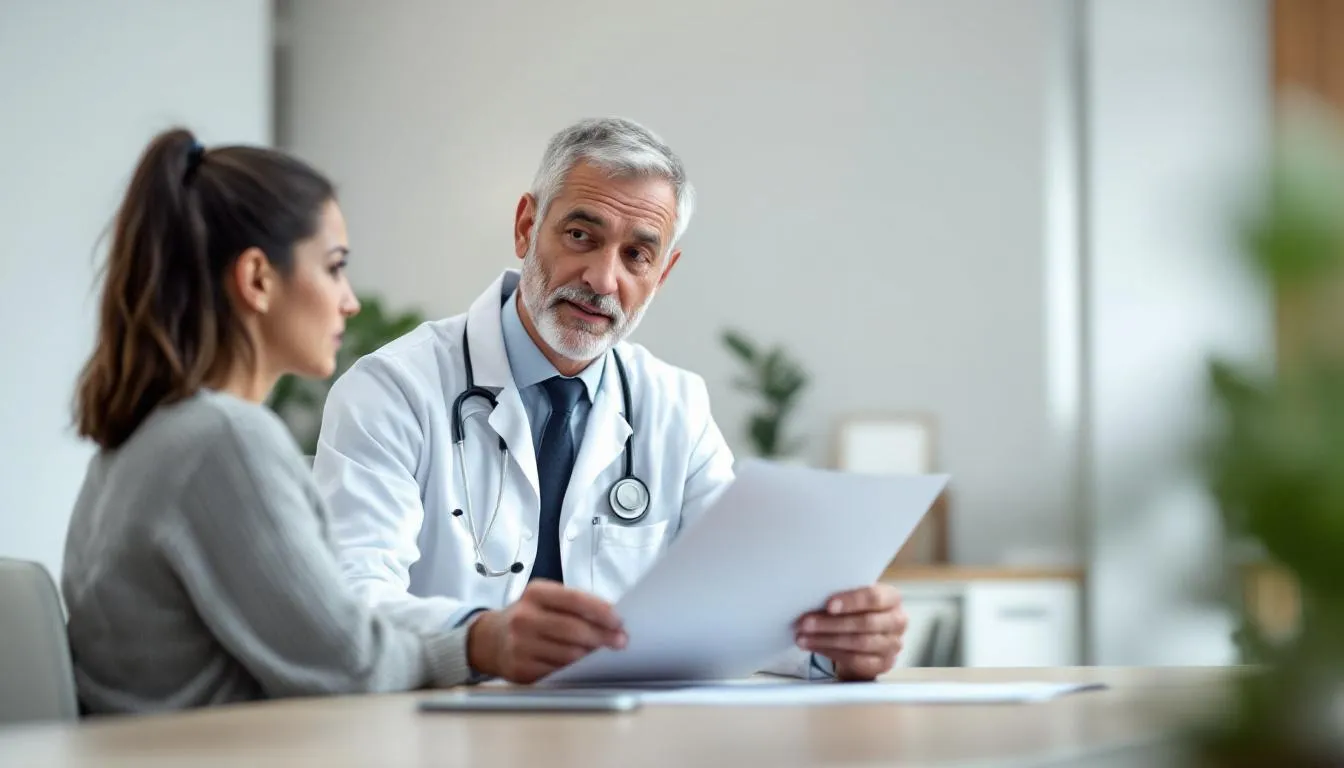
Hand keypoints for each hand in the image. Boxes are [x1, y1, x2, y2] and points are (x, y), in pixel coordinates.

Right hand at [466, 580, 625, 683]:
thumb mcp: (546, 599)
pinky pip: (558, 671)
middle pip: (574, 630)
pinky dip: (575, 669)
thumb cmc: (530, 617)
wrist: (491, 639)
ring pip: (569, 654)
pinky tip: (583, 666)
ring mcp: (520, 645)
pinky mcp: (520, 670)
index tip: (619, 621)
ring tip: (604, 654)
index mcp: (535, 593)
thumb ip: (575, 605)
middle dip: (603, 637)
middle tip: (621, 642)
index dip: (601, 611)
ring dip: (592, 656)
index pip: (575, 600)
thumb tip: (612, 621)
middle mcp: (524, 618)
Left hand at [793, 584, 906, 680]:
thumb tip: (812, 597)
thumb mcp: (853, 599)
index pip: (874, 597)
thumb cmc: (857, 610)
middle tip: (805, 623)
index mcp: (892, 598)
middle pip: (864, 623)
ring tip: (803, 637)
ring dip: (826, 640)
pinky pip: (856, 660)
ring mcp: (892, 645)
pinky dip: (831, 653)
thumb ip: (841, 597)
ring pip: (859, 643)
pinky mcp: (883, 664)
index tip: (828, 605)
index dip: (850, 601)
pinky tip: (814, 647)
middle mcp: (897, 621)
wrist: (866, 637)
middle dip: (831, 623)